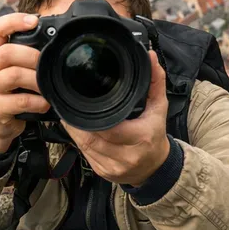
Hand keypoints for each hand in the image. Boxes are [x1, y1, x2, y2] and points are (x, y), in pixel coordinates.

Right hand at [0, 12, 50, 152]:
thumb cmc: (10, 93)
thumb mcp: (12, 71)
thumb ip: (23, 57)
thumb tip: (54, 44)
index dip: (13, 21)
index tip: (34, 21)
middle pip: (6, 53)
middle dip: (31, 56)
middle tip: (46, 63)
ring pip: (13, 76)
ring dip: (36, 79)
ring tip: (48, 85)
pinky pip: (20, 101)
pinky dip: (37, 102)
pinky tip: (45, 103)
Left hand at [60, 51, 169, 185]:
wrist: (155, 168)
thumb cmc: (155, 136)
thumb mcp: (159, 108)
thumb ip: (155, 82)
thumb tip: (149, 57)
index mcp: (140, 137)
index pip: (108, 128)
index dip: (89, 118)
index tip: (80, 104)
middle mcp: (126, 155)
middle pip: (91, 138)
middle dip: (77, 123)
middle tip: (69, 109)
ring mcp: (113, 167)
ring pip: (84, 147)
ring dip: (75, 132)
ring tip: (70, 118)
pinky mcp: (103, 173)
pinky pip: (85, 155)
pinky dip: (80, 142)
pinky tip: (78, 132)